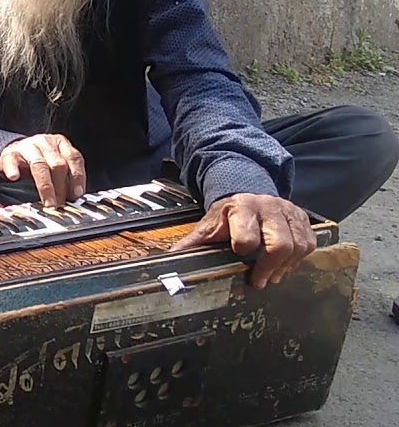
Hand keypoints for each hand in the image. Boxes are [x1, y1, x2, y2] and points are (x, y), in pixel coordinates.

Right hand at [0, 134, 85, 207]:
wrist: (13, 152)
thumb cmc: (38, 161)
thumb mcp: (55, 165)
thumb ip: (66, 178)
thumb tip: (74, 197)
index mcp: (60, 143)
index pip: (74, 158)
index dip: (77, 177)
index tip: (76, 194)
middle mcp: (45, 142)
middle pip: (57, 164)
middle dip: (61, 187)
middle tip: (61, 204)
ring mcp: (26, 147)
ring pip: (38, 164)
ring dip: (45, 186)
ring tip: (48, 203)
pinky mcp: (9, 153)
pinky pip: (11, 161)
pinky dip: (13, 169)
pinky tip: (14, 177)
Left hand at [170, 193, 315, 288]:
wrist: (245, 195)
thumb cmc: (226, 218)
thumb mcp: (207, 228)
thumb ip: (191, 245)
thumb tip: (168, 263)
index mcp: (240, 207)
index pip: (248, 235)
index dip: (244, 251)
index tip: (240, 262)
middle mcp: (268, 206)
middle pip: (281, 243)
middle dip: (269, 267)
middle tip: (259, 281)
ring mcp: (288, 212)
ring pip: (298, 246)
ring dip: (284, 267)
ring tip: (271, 276)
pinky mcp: (303, 219)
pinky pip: (309, 243)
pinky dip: (298, 260)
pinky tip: (283, 266)